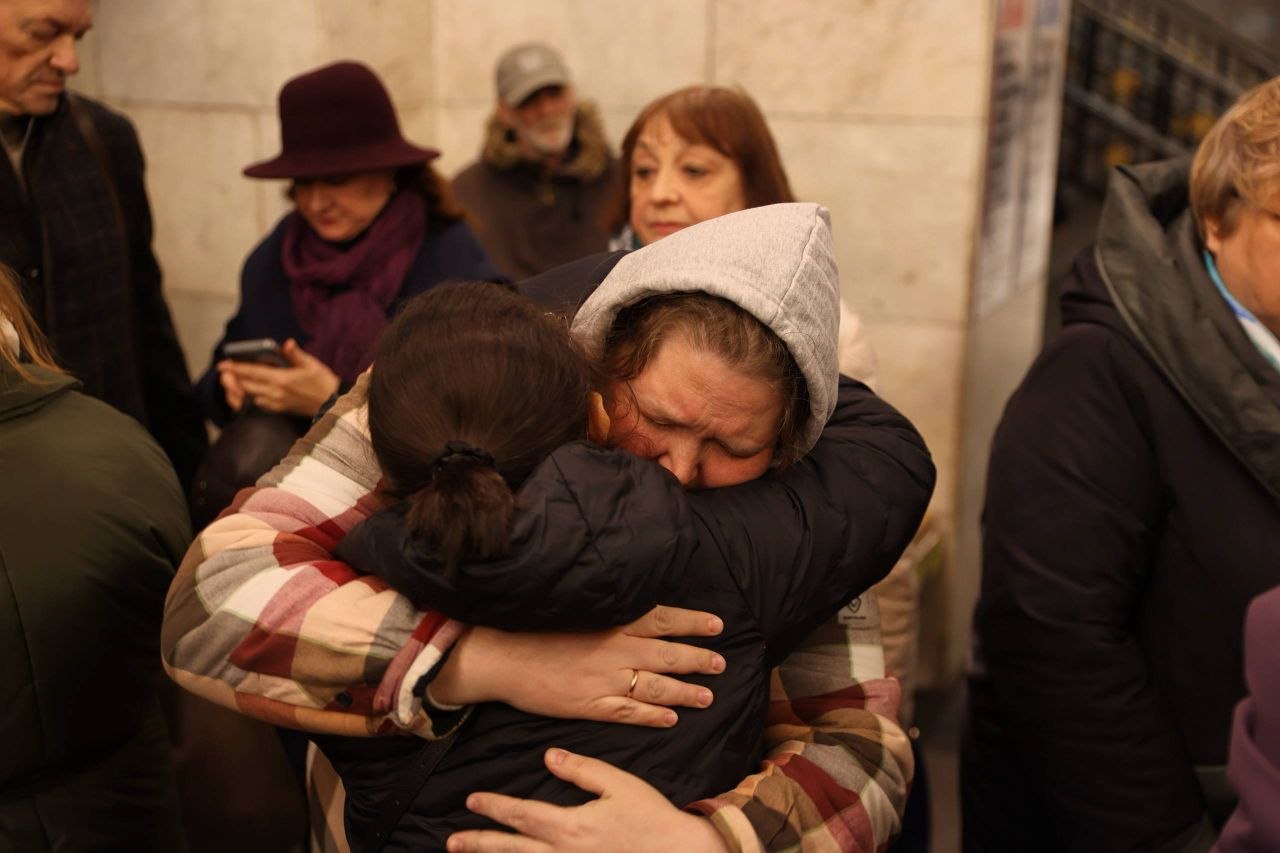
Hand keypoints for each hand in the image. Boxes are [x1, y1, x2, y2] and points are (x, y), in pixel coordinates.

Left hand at [217, 338, 339, 416]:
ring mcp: (276, 402)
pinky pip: (258, 403)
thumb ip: (296, 354)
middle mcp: (275, 392)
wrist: (332, 404)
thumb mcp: (312, 365)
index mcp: (281, 379)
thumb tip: (287, 343)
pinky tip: (249, 391)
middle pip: (246, 385)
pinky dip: (250, 397)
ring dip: (239, 388)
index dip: (236, 368)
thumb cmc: (323, 382)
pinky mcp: (279, 409)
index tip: (223, 364)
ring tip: (233, 380)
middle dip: (233, 378)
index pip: (253, 372)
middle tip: (224, 371)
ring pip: (250, 395)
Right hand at [432, 605, 724, 727]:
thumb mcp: (579, 610)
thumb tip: (642, 612)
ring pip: (656, 687)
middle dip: (697, 659)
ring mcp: (604, 680)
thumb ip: (611, 614)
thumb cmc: (536, 628)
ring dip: (685, 692)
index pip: (663, 619)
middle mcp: (615, 650)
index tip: (716, 625)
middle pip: (667, 654)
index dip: (692, 622)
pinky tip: (671, 719)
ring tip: (707, 696)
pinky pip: (629, 713)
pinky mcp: (590, 705)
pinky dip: (653, 716)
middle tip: (720, 663)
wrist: (501, 655)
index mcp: (612, 623)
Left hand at [446, 749, 729, 852]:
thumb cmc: (651, 817)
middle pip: (513, 849)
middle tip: (453, 840)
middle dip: (480, 843)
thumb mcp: (619, 784)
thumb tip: (548, 757)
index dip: (496, 807)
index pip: (523, 815)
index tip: (473, 800)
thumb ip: (581, 770)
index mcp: (572, 826)